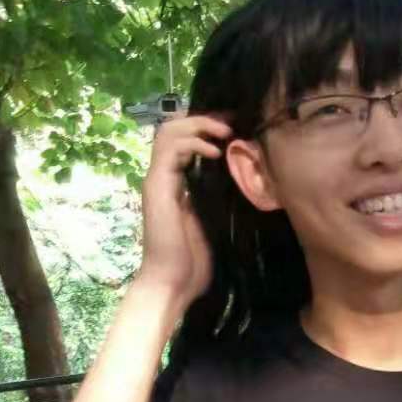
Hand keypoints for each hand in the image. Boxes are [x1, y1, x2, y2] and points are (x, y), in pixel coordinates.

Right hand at [137, 111, 233, 311]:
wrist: (173, 281)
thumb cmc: (195, 261)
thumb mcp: (216, 220)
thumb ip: (222, 197)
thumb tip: (245, 180)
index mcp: (177, 182)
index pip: (187, 140)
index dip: (209, 128)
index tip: (236, 127)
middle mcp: (165, 176)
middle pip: (174, 127)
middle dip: (205, 119)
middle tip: (232, 122)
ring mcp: (158, 180)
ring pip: (169, 131)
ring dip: (198, 125)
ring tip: (224, 132)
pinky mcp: (156, 186)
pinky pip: (170, 149)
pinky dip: (193, 143)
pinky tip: (214, 152)